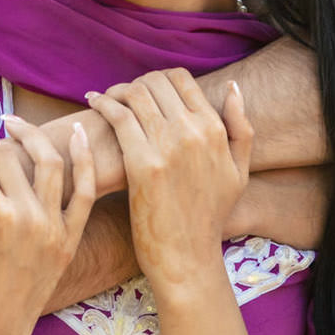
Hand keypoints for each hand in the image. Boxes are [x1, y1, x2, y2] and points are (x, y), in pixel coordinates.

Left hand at [84, 70, 251, 289]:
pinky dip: (103, 102)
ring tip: (106, 99)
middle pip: (155, 81)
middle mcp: (193, 131)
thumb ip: (240, 127)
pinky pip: (118, 115)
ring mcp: (167, 146)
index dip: (158, 78)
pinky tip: (94, 103)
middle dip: (136, 83)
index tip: (144, 89)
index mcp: (215, 129)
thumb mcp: (239, 171)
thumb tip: (231, 86)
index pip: (181, 78)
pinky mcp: (141, 162)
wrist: (187, 256)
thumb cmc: (210, 216)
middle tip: (122, 94)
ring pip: (135, 93)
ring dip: (116, 90)